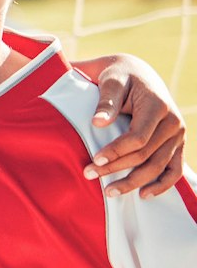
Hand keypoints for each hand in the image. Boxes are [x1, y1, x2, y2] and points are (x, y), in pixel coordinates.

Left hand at [77, 55, 186, 196]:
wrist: (138, 73)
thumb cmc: (120, 76)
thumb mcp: (111, 81)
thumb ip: (106, 101)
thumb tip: (97, 122)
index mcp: (158, 106)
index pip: (138, 138)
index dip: (116, 151)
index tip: (94, 160)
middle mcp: (173, 122)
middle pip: (146, 155)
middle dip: (117, 169)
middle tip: (89, 175)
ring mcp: (178, 134)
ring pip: (159, 166)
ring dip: (135, 182)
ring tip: (110, 192)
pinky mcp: (178, 143)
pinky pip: (174, 169)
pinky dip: (163, 184)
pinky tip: (144, 195)